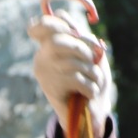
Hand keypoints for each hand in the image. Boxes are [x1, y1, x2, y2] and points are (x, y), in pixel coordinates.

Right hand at [28, 12, 114, 137]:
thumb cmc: (92, 79)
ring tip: (95, 81)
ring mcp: (44, 74)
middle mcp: (42, 58)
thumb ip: (84, 39)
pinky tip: (90, 93)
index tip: (76, 32)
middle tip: (91, 60)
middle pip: (57, 41)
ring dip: (91, 72)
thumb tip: (78, 33)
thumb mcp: (92, 54)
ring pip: (71, 62)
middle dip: (82, 49)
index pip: (45, 25)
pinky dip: (90, 87)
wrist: (90, 113)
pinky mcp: (50, 90)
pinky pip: (75, 79)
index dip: (60, 23)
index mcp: (50, 44)